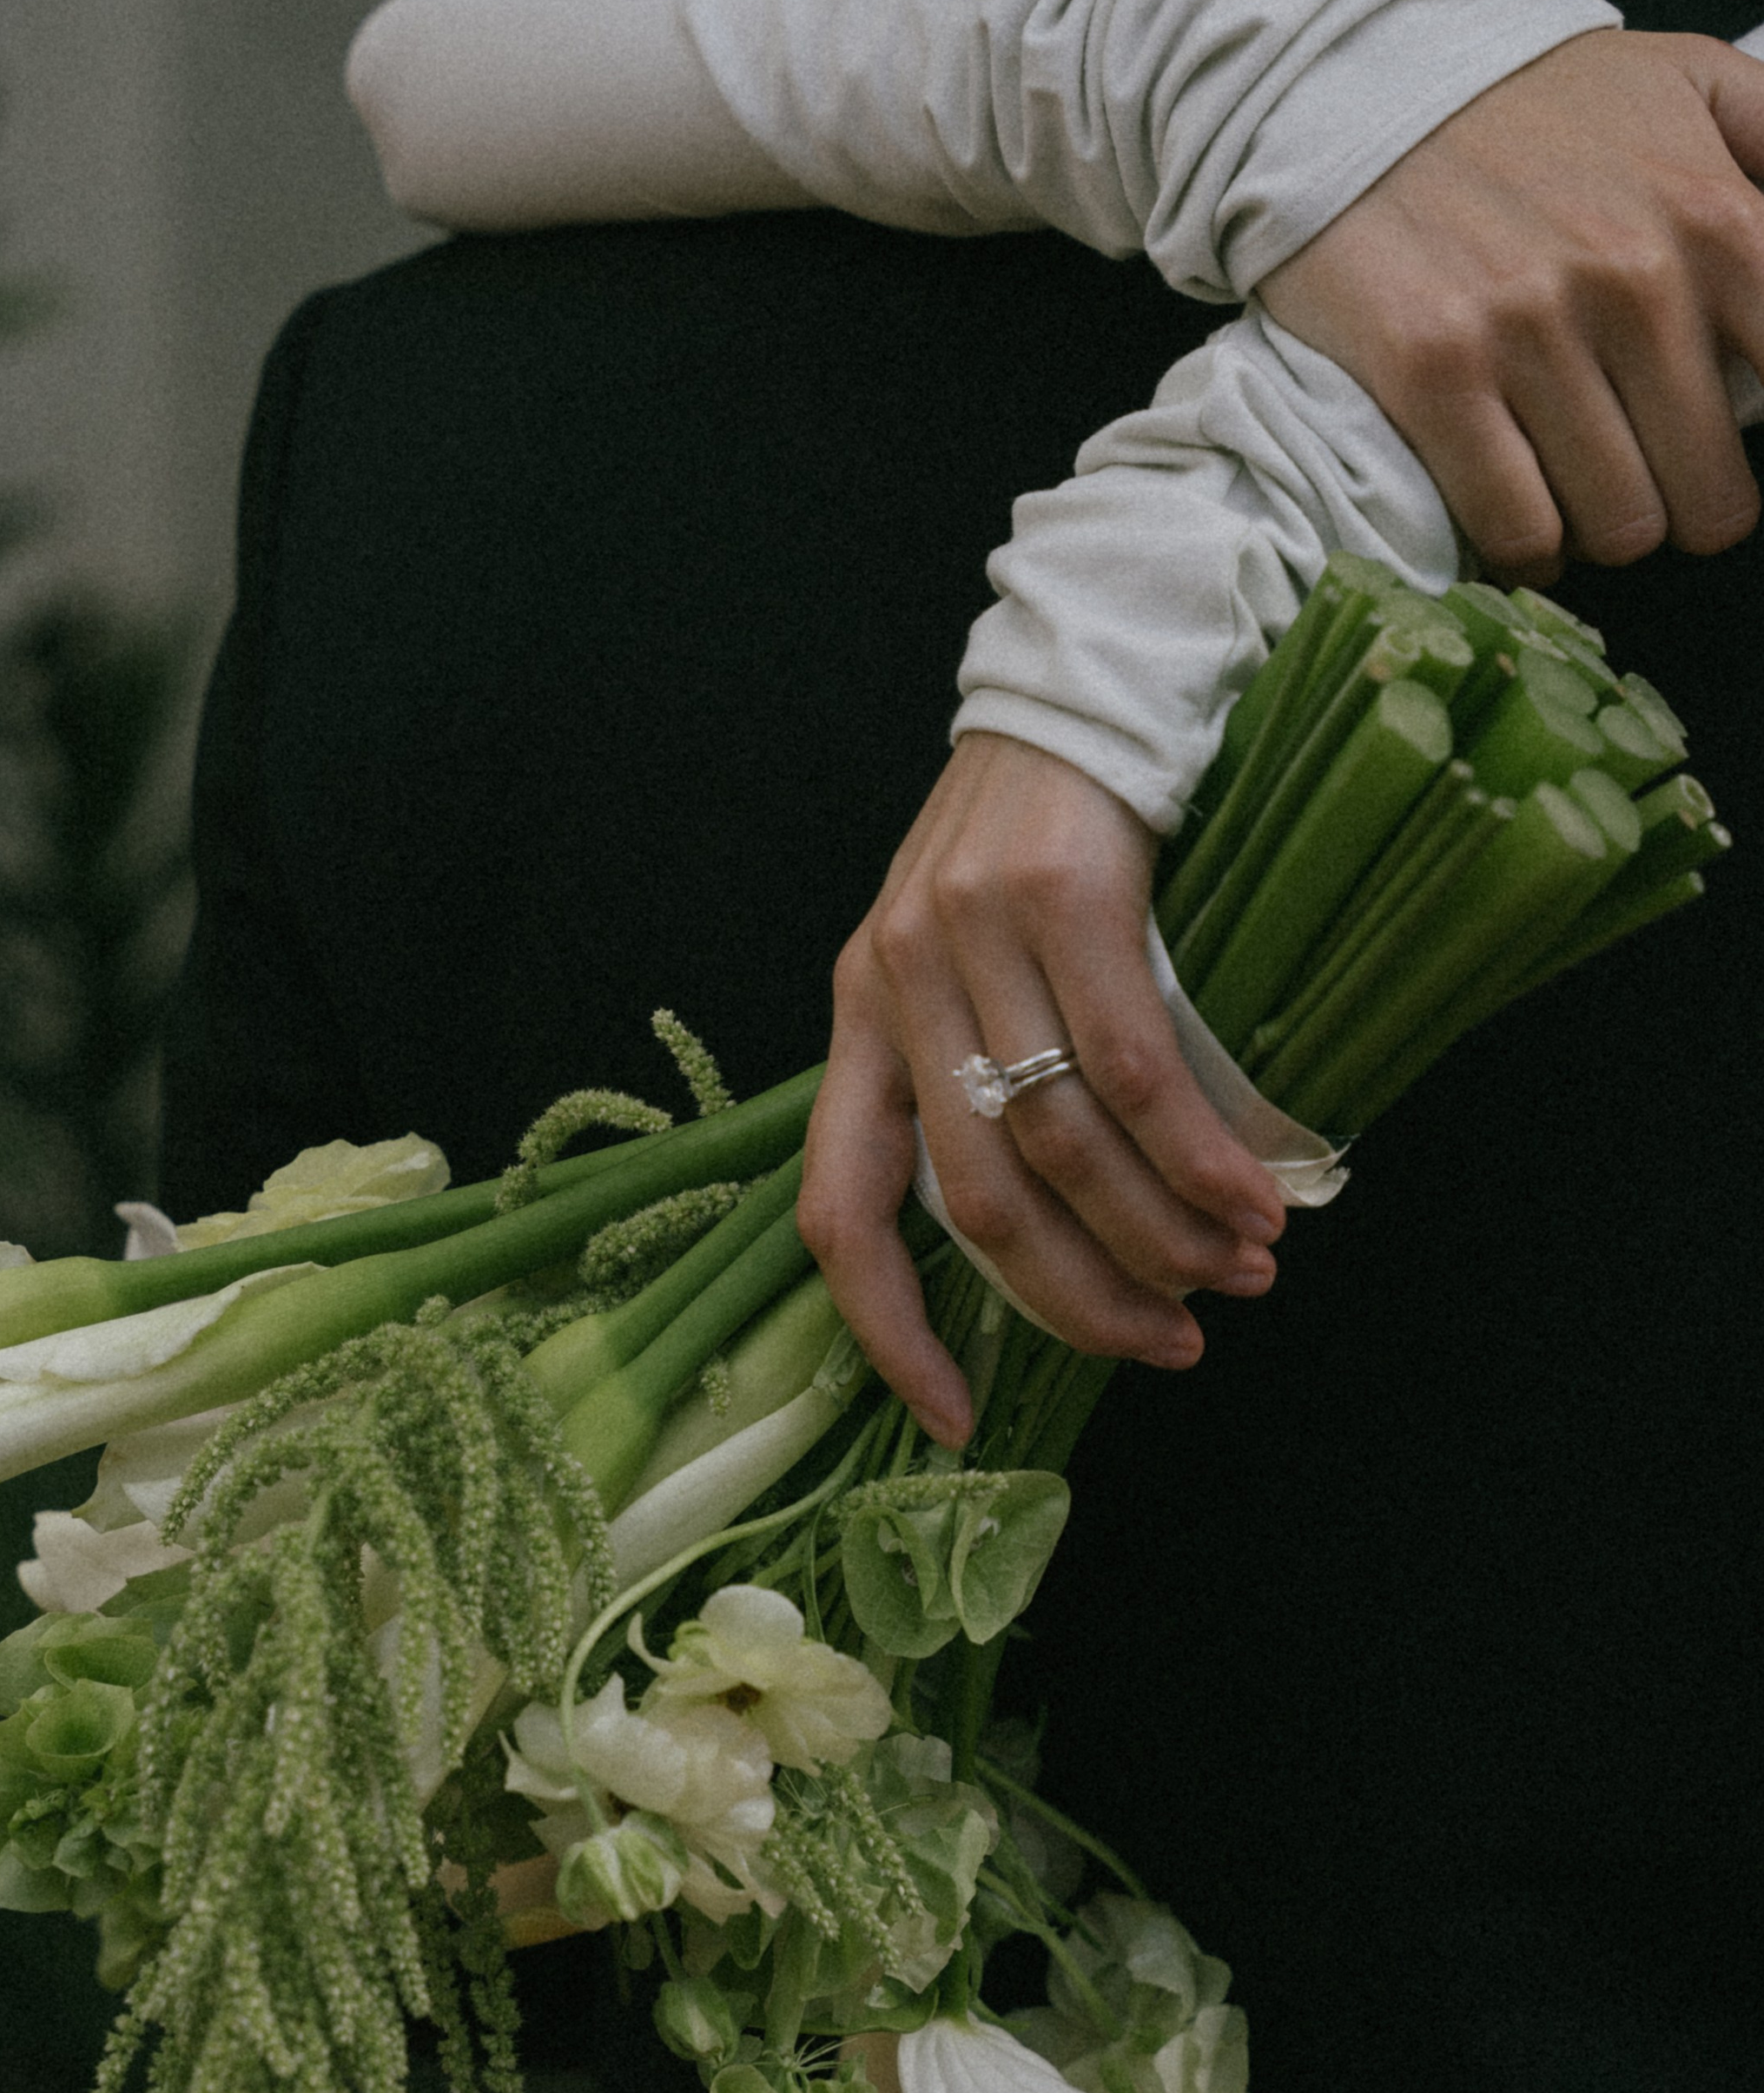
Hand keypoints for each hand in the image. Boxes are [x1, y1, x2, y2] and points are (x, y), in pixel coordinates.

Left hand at [797, 737, 1286, 1445]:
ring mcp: (972, 937)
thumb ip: (985, 1074)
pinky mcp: (1064, 899)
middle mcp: (895, 980)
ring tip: (1239, 1273)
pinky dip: (1199, 1158)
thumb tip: (1059, 1235)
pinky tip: (1255, 1200)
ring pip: (1065, 1145)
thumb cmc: (1043, 837)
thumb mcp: (971, 957)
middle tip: (1171, 1345)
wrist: (1094, 674)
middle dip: (1083, 1299)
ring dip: (1163, 1235)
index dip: (889, 1330)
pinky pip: (1133, 1070)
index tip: (956, 1419)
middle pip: (981, 1200)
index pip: (838, 1209)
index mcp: (857, 1013)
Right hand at [1260, 26, 1763, 581]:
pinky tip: (1523, 515)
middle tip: (1653, 478)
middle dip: (1689, 505)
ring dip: (1605, 527)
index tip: (1732, 443)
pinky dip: (1527, 547)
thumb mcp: (1693, 82)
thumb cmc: (1535, 101)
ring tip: (1582, 491)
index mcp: (1713, 215)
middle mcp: (1632, 280)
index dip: (1763, 443)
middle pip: (1712, 497)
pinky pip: (1517, 528)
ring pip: (1618, 525)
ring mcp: (1528, 334)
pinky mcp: (1434, 376)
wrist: (1355, 81)